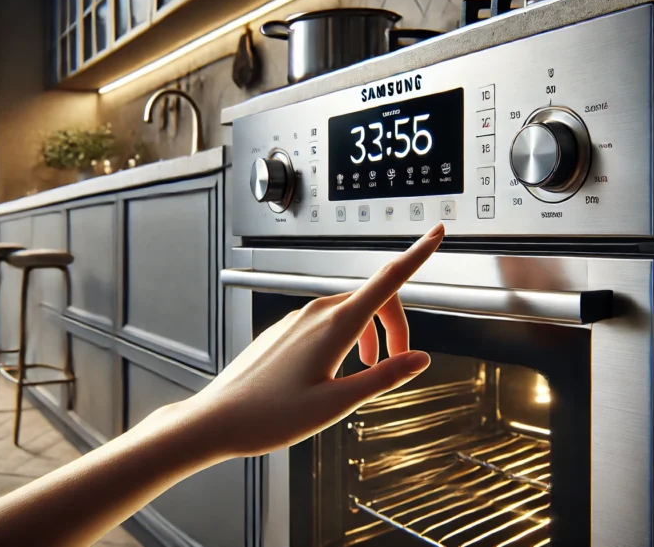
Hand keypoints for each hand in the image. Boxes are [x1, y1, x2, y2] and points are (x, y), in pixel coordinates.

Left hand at [183, 223, 444, 458]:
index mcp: (335, 325)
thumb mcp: (337, 404)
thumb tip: (420, 359)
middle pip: (375, 300)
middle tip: (396, 366)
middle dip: (396, 328)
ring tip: (366, 375)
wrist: (215, 420)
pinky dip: (347, 341)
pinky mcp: (285, 330)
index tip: (437, 233)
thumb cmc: (269, 416)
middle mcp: (316, 313)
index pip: (389, 280)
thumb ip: (383, 378)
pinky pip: (328, 323)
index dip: (418, 255)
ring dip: (371, 337)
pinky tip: (335, 374)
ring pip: (351, 313)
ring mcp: (298, 319)